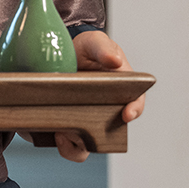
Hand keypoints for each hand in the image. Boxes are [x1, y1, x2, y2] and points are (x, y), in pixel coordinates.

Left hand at [51, 30, 144, 162]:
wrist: (55, 53)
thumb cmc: (83, 49)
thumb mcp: (94, 42)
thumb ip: (104, 49)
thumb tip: (115, 61)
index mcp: (119, 90)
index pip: (134, 103)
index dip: (134, 110)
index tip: (126, 114)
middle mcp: (104, 110)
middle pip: (110, 132)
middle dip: (99, 133)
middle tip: (83, 125)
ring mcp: (83, 119)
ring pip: (86, 145)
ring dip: (77, 143)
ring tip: (64, 131)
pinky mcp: (64, 124)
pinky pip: (66, 145)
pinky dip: (61, 145)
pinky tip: (54, 133)